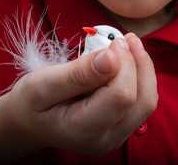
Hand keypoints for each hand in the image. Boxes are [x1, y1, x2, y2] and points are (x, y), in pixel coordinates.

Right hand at [2, 33, 157, 155]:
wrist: (30, 122)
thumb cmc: (31, 102)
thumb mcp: (43, 83)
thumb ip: (78, 73)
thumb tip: (112, 57)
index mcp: (84, 130)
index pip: (121, 96)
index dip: (125, 64)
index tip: (114, 41)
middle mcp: (106, 139)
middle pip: (142, 100)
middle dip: (139, 63)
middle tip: (125, 38)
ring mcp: (117, 136)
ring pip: (147, 100)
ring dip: (143, 68)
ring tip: (130, 44)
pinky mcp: (122, 127)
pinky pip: (141, 101)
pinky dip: (139, 76)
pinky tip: (127, 59)